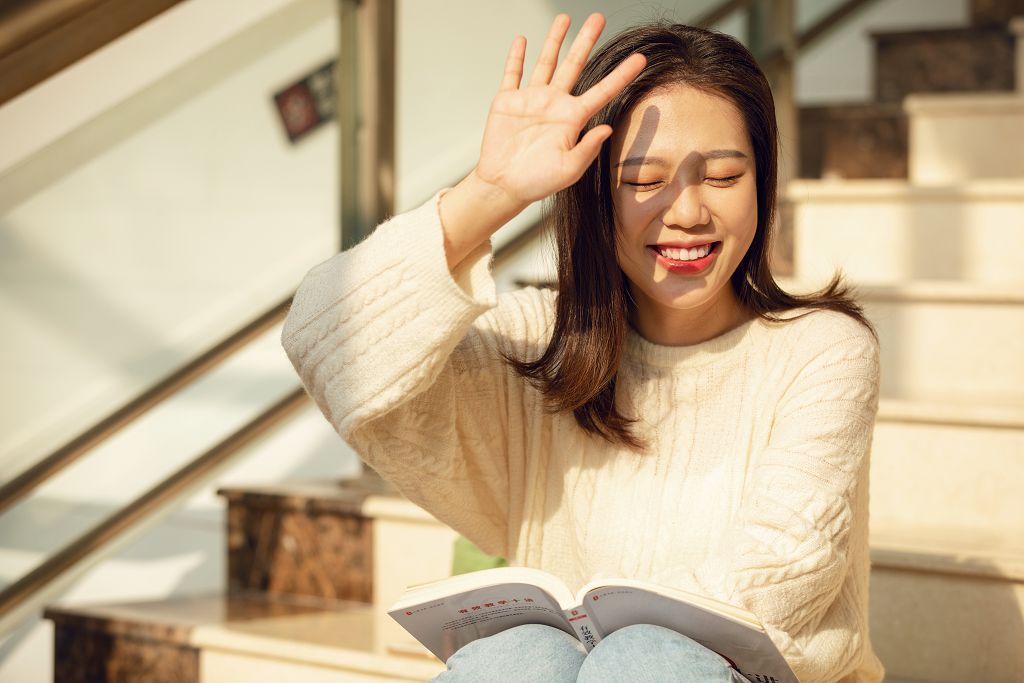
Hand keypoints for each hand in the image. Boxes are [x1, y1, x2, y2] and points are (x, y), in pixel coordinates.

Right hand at [473, 13, 645, 205]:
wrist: (504, 186)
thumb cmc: (537, 183)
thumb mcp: (568, 171)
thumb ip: (587, 150)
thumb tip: (607, 128)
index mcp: (572, 119)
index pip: (603, 90)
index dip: (622, 74)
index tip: (641, 58)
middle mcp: (554, 104)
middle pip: (574, 65)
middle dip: (585, 41)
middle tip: (598, 18)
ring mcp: (531, 100)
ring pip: (546, 62)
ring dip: (554, 40)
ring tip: (564, 18)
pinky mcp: (507, 102)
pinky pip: (513, 74)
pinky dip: (516, 57)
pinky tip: (522, 40)